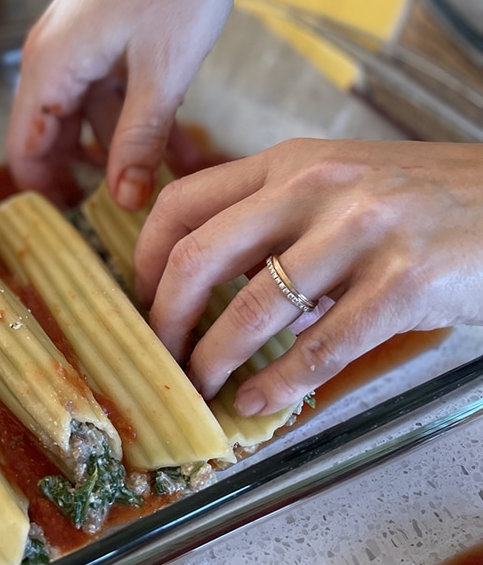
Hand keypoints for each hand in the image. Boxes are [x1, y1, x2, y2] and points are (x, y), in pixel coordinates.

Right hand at [6, 0, 278, 209]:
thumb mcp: (163, 71)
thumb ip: (138, 139)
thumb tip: (121, 199)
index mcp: (50, 68)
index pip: (24, 151)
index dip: (45, 194)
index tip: (78, 229)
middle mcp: (54, 58)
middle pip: (54, 139)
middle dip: (89, 179)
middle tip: (126, 218)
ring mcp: (80, 45)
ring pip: (92, 119)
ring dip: (127, 153)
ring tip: (170, 187)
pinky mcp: (107, 35)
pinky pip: (113, 92)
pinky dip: (141, 121)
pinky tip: (182, 150)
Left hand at [134, 138, 482, 415]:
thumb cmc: (424, 200)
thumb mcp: (340, 188)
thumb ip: (277, 226)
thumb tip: (220, 295)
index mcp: (289, 163)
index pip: (183, 203)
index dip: (145, 258)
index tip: (139, 298)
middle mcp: (315, 187)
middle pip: (199, 257)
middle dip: (164, 318)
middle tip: (159, 355)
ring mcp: (360, 231)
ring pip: (254, 309)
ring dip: (215, 360)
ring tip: (202, 388)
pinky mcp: (405, 281)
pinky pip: (322, 345)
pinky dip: (281, 383)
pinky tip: (261, 401)